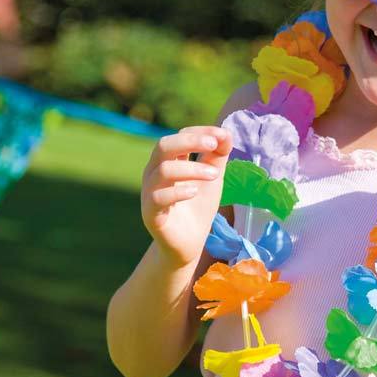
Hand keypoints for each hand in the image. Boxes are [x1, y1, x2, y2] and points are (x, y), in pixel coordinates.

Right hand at [140, 125, 232, 267]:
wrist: (188, 244)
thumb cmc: (197, 206)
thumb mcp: (212, 178)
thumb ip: (217, 156)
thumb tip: (227, 132)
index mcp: (169, 160)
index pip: (181, 135)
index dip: (201, 132)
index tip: (223, 136)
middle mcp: (155, 172)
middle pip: (164, 145)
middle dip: (190, 141)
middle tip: (214, 145)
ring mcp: (150, 192)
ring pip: (163, 170)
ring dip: (192, 168)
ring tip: (215, 175)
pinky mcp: (151, 214)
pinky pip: (158, 197)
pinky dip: (178, 191)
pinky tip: (194, 192)